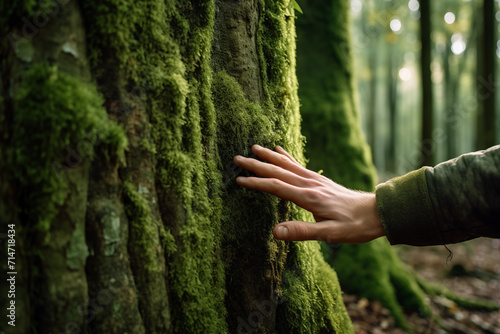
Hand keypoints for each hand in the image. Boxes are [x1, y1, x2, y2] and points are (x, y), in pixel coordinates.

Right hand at [233, 145, 384, 242]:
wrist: (377, 212)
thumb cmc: (354, 226)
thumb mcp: (329, 234)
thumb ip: (301, 232)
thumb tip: (275, 232)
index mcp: (309, 197)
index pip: (276, 187)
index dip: (256, 183)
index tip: (239, 179)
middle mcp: (310, 184)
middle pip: (278, 171)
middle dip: (256, 164)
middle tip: (237, 158)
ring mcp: (315, 180)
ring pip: (287, 164)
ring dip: (268, 157)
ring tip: (253, 147)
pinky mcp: (320, 180)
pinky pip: (298, 164)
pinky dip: (286, 156)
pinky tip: (279, 149)